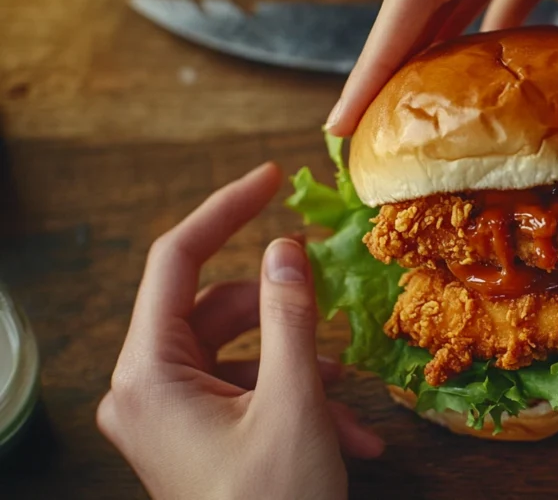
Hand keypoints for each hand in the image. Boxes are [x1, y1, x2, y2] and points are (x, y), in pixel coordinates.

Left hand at [96, 163, 383, 499]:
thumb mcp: (293, 403)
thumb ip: (290, 316)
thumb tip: (285, 247)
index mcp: (148, 375)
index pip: (176, 261)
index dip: (224, 211)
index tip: (270, 179)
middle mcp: (146, 389)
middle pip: (215, 308)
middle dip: (284, 313)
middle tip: (336, 303)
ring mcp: (170, 415)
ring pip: (239, 353)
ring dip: (303, 367)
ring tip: (354, 404)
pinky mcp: (196, 435)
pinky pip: (246, 391)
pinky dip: (296, 399)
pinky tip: (350, 435)